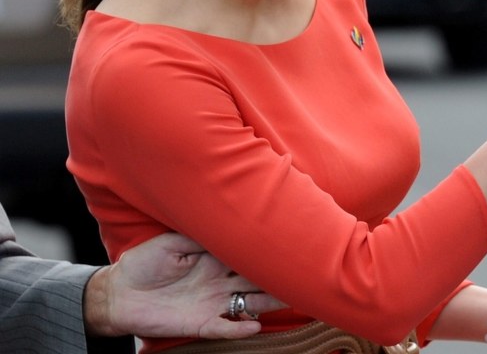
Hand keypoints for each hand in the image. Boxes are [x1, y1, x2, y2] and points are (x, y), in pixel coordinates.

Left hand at [85, 233, 286, 338]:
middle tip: (302, 272)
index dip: (266, 251)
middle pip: (256, 279)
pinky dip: (239, 328)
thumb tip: (226, 224)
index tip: (288, 243)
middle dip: (277, 276)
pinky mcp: (200, 324)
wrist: (119, 293)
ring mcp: (213, 303)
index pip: (247, 254)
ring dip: (268, 302)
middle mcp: (220, 280)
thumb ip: (198, 234)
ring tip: (290, 300)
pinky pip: (225, 328)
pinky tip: (254, 325)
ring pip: (248, 303)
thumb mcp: (171, 241)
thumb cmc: (144, 261)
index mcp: (215, 258)